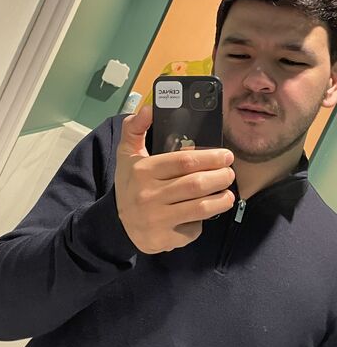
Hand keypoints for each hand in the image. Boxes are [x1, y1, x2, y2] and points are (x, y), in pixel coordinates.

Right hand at [115, 105, 234, 253]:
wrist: (117, 223)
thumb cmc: (129, 183)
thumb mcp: (126, 153)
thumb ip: (135, 128)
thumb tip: (150, 108)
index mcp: (143, 170)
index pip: (183, 161)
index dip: (210, 157)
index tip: (226, 155)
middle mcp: (148, 195)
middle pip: (196, 184)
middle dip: (221, 177)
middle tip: (230, 172)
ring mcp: (156, 219)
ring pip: (200, 208)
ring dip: (221, 200)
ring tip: (228, 193)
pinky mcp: (163, 239)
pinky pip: (192, 230)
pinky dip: (203, 222)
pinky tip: (205, 214)